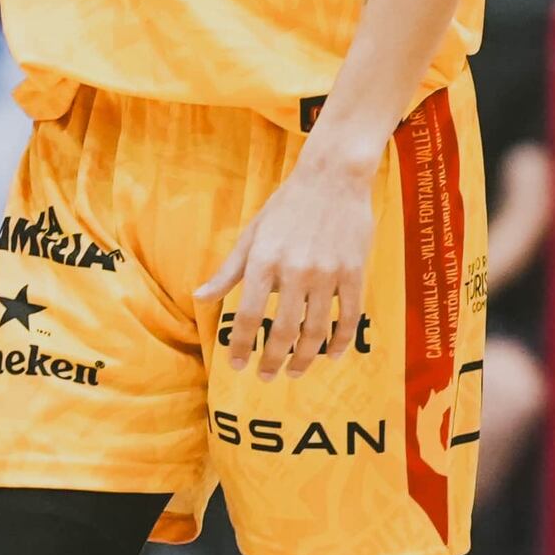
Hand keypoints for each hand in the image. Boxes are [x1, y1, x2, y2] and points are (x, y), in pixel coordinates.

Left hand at [201, 146, 376, 379]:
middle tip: (265, 376)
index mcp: (264, 261)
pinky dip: (340, 341)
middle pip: (284, 330)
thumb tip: (200, 296)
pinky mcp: (354, 271)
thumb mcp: (252, 235)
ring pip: (316, 329)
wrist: (333, 177)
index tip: (236, 365)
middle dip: (272, 360)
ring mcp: (327, 273)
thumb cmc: (286, 206)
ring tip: (295, 372)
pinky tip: (331, 355)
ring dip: (305, 358)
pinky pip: (349, 316)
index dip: (241, 345)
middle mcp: (295, 270)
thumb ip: (228, 271)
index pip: (249, 315)